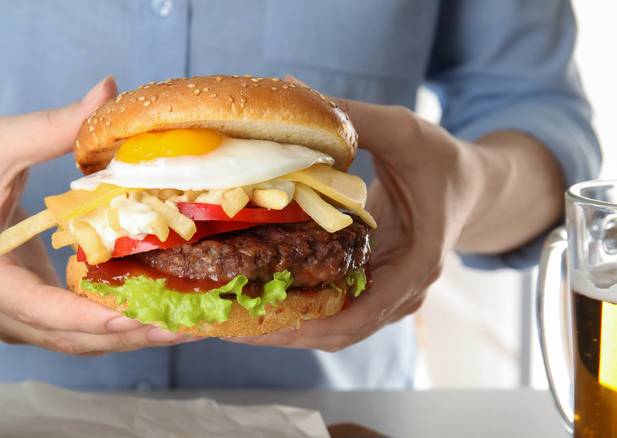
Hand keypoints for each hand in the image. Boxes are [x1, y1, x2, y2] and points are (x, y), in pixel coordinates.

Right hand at [0, 76, 201, 353]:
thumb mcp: (0, 142)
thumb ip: (53, 124)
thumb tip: (108, 88)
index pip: (33, 306)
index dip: (83, 317)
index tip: (131, 317)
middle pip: (63, 336)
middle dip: (123, 335)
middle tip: (179, 328)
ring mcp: (10, 319)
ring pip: (72, 343)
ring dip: (125, 338)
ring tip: (181, 329)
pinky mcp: (28, 318)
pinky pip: (73, 332)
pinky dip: (112, 328)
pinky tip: (155, 315)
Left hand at [226, 95, 488, 350]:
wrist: (471, 183)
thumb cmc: (442, 160)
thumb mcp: (403, 131)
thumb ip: (354, 117)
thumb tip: (293, 88)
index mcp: (417, 262)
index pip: (364, 314)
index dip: (314, 325)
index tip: (268, 324)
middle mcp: (402, 289)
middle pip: (340, 331)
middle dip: (286, 332)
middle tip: (230, 327)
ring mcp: (389, 292)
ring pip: (334, 325)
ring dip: (287, 325)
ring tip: (233, 319)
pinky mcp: (374, 284)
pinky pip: (336, 307)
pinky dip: (300, 308)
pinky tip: (259, 296)